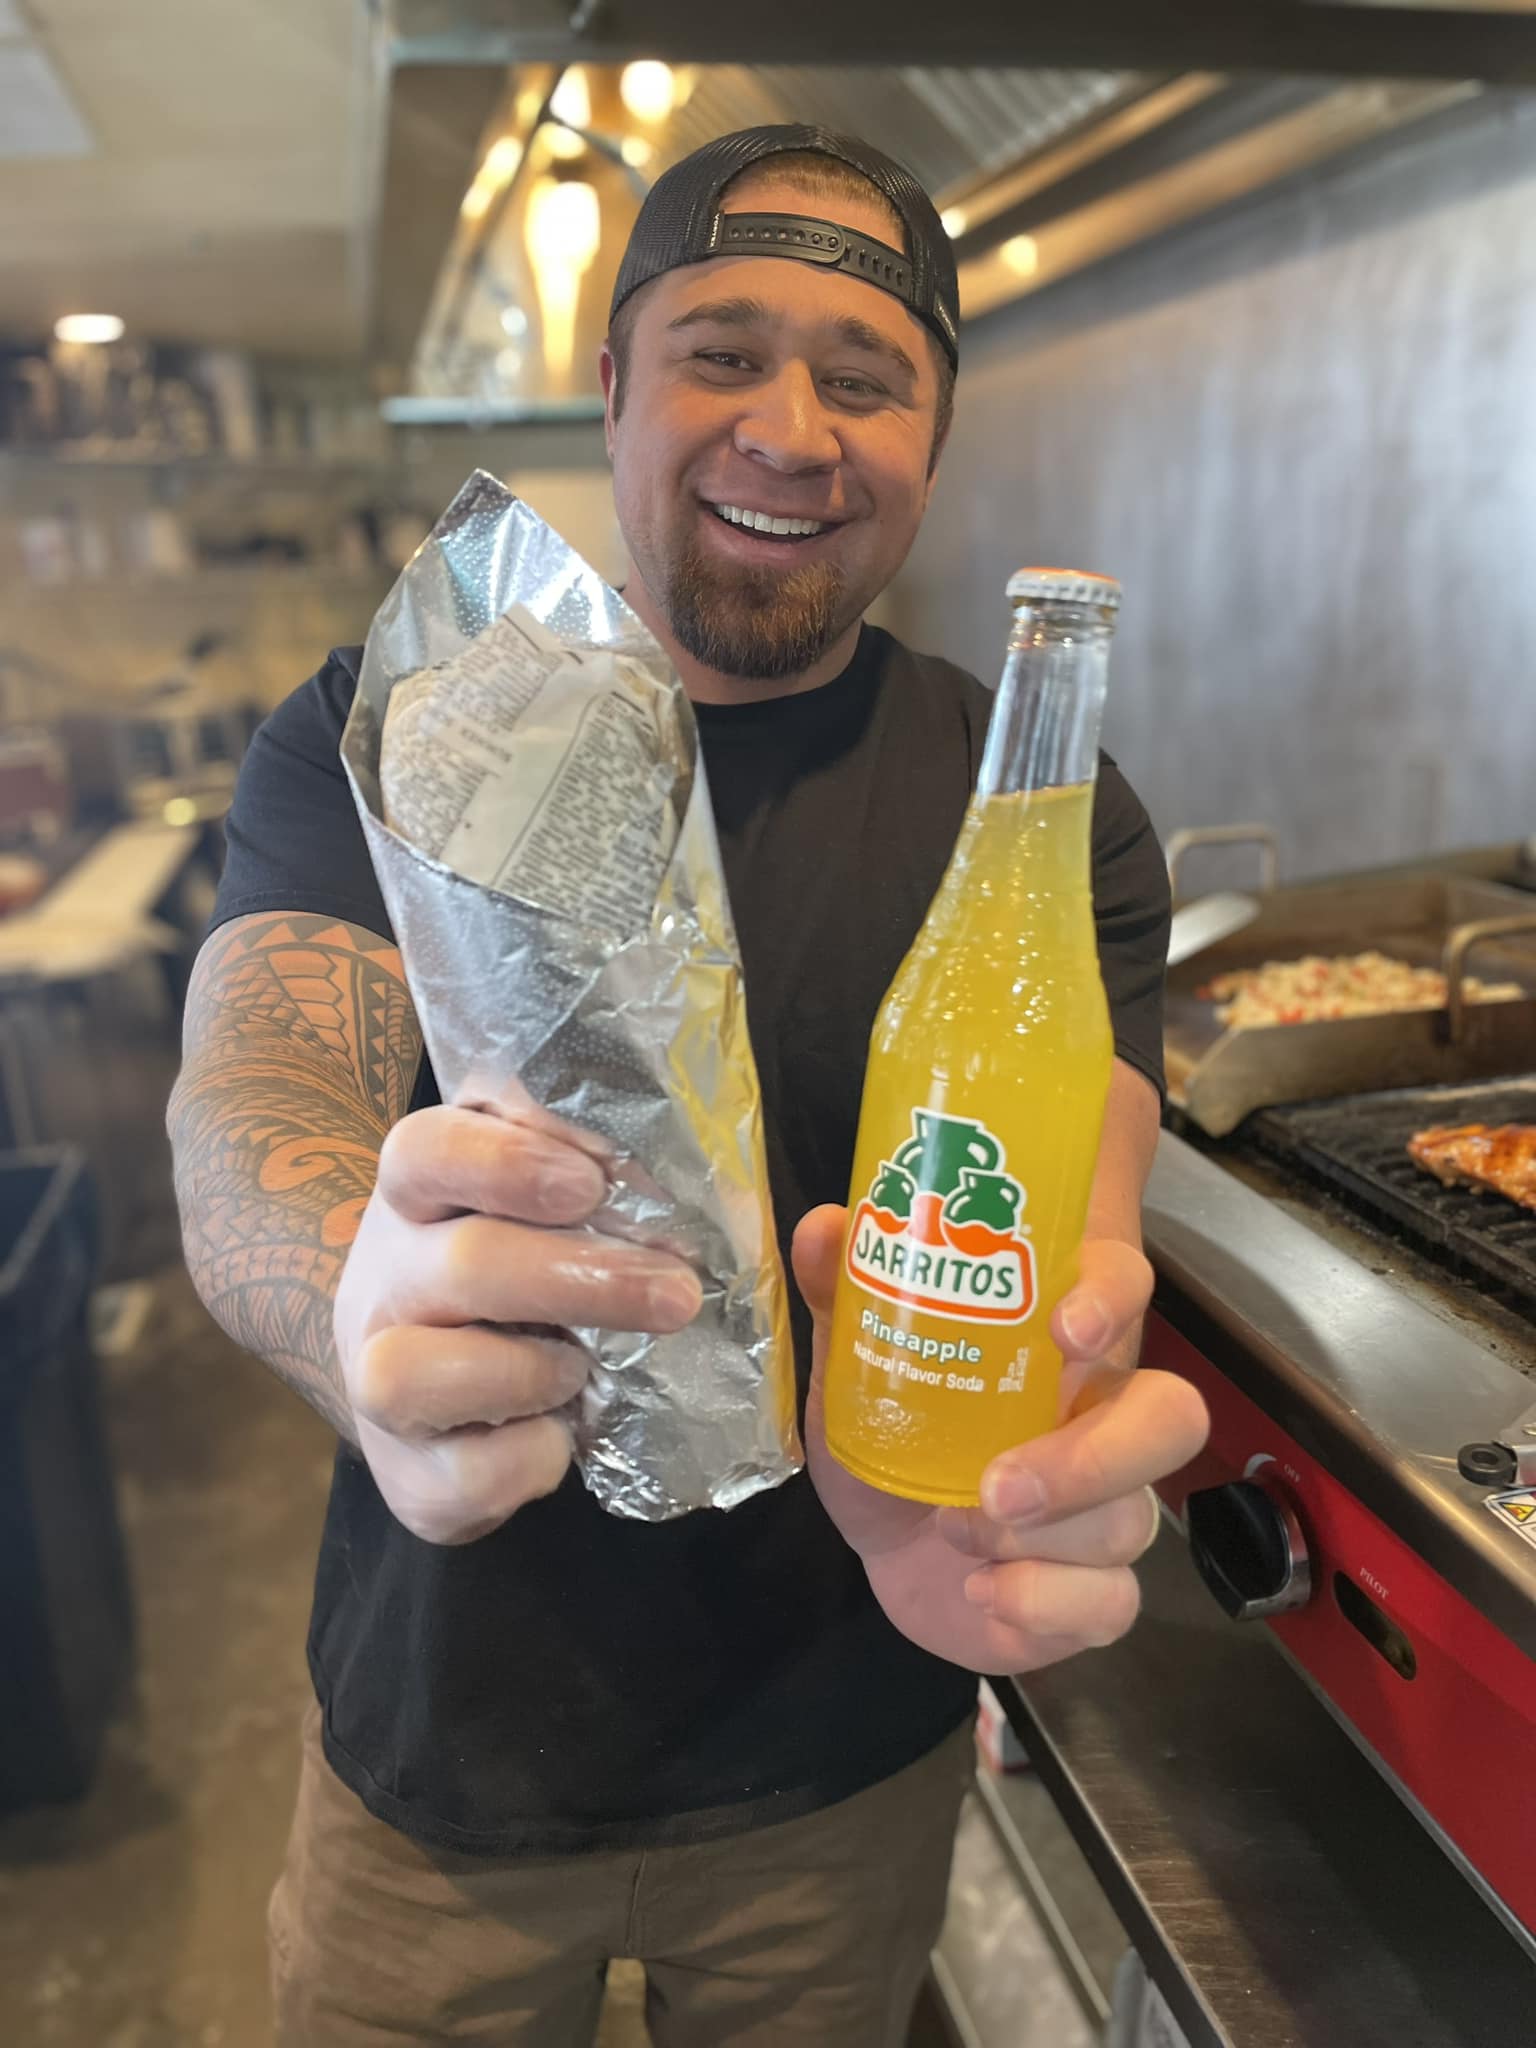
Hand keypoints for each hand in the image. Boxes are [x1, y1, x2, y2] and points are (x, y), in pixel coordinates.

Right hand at [334, 1102, 701, 1543]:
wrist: (424, 1377)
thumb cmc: (512, 1267)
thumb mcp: (533, 1204)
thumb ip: (589, 1175)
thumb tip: (688, 1172)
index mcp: (419, 1195)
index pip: (425, 1152)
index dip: (506, 1164)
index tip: (590, 1183)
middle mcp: (385, 1279)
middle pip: (463, 1265)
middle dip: (582, 1280)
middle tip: (678, 1293)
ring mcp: (376, 1378)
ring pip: (416, 1375)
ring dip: (531, 1372)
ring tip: (581, 1371)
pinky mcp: (404, 1473)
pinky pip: (464, 1475)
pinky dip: (531, 1459)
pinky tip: (558, 1435)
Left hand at [793, 1207, 1209, 1674]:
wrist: (882, 1544)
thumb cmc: (892, 1431)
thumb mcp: (854, 1365)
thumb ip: (844, 1294)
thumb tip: (824, 1228)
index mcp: (1058, 1348)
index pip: (1123, 1289)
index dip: (1113, 1301)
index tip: (1067, 1327)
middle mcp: (1103, 1422)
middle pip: (1173, 1419)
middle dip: (1093, 1458)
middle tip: (997, 1484)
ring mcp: (1109, 1510)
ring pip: (1129, 1520)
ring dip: (1032, 1540)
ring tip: (951, 1531)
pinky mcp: (1094, 1591)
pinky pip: (1111, 1603)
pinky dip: (1044, 1605)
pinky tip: (984, 1592)